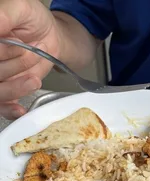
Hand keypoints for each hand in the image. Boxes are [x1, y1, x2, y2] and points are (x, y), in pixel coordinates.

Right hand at [0, 0, 59, 119]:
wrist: (52, 38)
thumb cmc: (35, 20)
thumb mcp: (20, 9)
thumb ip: (3, 16)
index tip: (10, 45)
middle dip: (8, 66)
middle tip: (25, 52)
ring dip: (15, 86)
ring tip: (32, 77)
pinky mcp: (9, 90)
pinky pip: (2, 106)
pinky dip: (10, 110)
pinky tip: (19, 109)